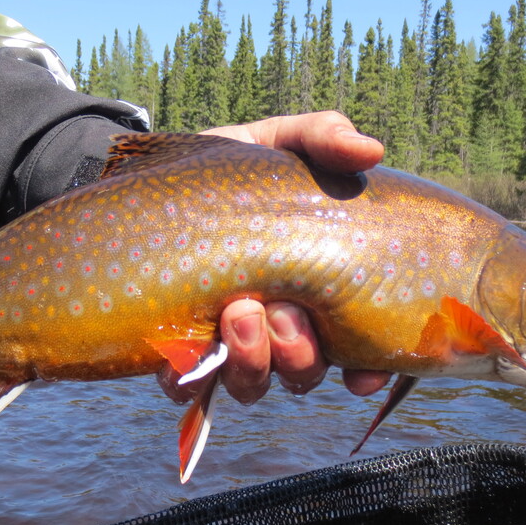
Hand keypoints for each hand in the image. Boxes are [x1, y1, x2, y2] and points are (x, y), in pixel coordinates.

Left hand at [159, 111, 391, 403]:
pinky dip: (188, 375)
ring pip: (251, 386)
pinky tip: (183, 346)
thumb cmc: (230, 168)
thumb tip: (371, 149)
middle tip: (281, 309)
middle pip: (305, 372)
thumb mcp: (277, 143)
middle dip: (299, 352)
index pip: (359, 348)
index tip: (363, 372)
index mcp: (316, 291)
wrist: (154, 178)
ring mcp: (226, 343)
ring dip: (252, 363)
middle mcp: (276, 327)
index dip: (370, 370)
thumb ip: (323, 138)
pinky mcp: (175, 348)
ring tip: (236, 314)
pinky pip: (185, 385)